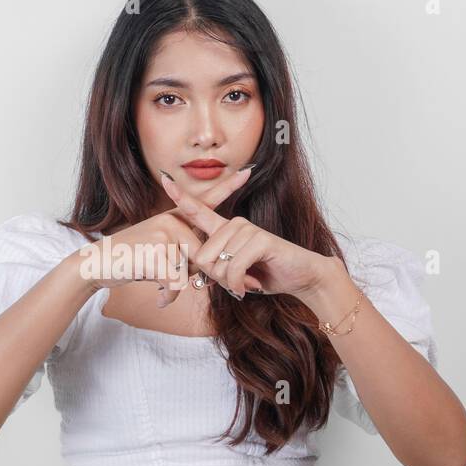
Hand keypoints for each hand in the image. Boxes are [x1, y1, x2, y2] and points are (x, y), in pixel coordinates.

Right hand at [73, 166, 262, 306]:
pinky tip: (161, 298)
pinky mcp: (156, 253)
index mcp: (175, 217)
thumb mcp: (161, 250)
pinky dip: (170, 295)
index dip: (228, 186)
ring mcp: (164, 235)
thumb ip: (187, 254)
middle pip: (206, 255)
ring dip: (179, 287)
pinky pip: (178, 282)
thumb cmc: (133, 260)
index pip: (206, 201)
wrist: (98, 264)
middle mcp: (172, 221)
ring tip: (163, 288)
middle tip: (184, 287)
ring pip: (191, 271)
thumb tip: (212, 272)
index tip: (249, 171)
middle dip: (201, 278)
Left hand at [158, 171, 336, 300]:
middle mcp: (234, 224)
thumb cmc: (267, 274)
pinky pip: (235, 267)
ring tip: (244, 284)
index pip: (198, 210)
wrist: (300, 277)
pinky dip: (238, 283)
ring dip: (230, 284)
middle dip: (215, 279)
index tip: (164, 179)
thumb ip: (217, 272)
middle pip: (202, 257)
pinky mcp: (260, 239)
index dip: (180, 196)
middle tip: (234, 285)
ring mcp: (247, 229)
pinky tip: (249, 286)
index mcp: (225, 229)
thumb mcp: (236, 275)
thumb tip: (199, 279)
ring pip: (218, 265)